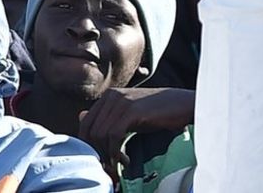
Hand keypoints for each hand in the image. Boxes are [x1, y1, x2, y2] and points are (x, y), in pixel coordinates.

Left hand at [77, 87, 194, 166]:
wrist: (182, 104)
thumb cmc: (157, 112)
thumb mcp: (129, 114)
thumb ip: (108, 117)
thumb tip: (80, 116)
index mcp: (108, 96)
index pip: (86, 123)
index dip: (88, 144)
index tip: (98, 159)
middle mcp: (111, 96)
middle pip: (90, 129)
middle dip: (96, 151)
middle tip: (108, 165)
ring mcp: (120, 101)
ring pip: (100, 134)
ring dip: (107, 154)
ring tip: (119, 163)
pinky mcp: (131, 110)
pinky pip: (113, 135)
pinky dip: (115, 151)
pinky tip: (125, 159)